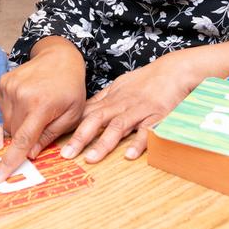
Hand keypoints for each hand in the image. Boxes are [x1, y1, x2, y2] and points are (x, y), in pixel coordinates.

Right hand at [0, 37, 85, 183]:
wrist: (60, 57)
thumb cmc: (70, 88)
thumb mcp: (72, 114)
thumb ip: (51, 135)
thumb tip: (30, 155)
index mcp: (40, 106)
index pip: (21, 140)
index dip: (8, 162)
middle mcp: (21, 96)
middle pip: (14, 132)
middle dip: (25, 135)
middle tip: (41, 122)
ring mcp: (9, 87)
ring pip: (7, 122)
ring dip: (19, 122)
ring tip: (37, 107)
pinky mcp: (3, 82)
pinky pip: (3, 108)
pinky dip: (14, 110)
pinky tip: (29, 100)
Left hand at [61, 42, 228, 162]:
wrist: (174, 70)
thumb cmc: (146, 80)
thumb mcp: (120, 85)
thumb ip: (102, 99)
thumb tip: (83, 110)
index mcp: (111, 99)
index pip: (86, 113)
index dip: (70, 127)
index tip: (55, 140)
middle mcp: (122, 105)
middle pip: (97, 119)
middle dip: (80, 137)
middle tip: (66, 155)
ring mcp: (139, 111)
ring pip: (118, 126)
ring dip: (104, 143)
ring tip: (91, 159)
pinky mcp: (157, 116)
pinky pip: (147, 131)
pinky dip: (138, 143)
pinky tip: (129, 155)